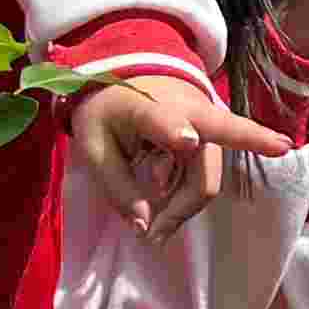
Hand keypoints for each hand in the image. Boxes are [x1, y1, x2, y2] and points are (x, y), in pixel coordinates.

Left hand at [73, 68, 296, 234]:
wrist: (132, 72)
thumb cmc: (107, 109)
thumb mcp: (94, 147)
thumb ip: (117, 187)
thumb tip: (144, 227)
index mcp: (146, 107)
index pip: (162, 120)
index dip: (174, 130)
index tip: (187, 140)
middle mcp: (188, 112)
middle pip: (202, 170)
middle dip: (184, 207)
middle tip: (155, 237)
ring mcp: (207, 123)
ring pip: (206, 178)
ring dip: (182, 205)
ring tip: (155, 225)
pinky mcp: (214, 133)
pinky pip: (205, 173)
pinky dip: (186, 193)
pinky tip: (166, 201)